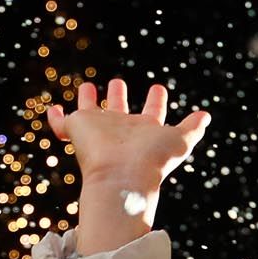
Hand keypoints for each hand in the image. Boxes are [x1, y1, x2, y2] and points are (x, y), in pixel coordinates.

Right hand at [49, 79, 209, 254]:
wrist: (122, 175)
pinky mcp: (76, 129)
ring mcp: (98, 130)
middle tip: (118, 83)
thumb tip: (206, 115)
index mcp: (144, 131)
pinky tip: (51, 110)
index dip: (156, 101)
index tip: (158, 89)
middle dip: (119, 96)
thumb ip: (193, 128)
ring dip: (88, 100)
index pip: (152, 113)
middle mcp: (120, 130)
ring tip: (88, 87)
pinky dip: (54, 118)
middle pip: (119, 109)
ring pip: (91, 111)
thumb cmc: (152, 160)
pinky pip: (61, 123)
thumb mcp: (180, 141)